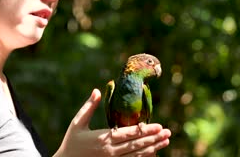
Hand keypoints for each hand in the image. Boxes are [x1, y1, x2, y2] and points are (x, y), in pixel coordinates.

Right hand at [53, 89, 170, 156]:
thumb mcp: (77, 122)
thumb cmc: (71, 142)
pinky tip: (153, 153)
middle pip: (137, 145)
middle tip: (168, 133)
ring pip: (137, 155)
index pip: (130, 134)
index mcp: (104, 138)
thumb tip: (96, 90)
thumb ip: (88, 107)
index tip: (159, 126)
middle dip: (154, 139)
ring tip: (165, 142)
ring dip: (153, 148)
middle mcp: (111, 151)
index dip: (146, 130)